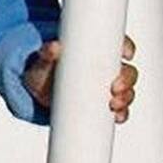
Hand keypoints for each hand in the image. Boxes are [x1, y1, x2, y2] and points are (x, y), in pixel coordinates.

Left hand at [23, 35, 137, 123]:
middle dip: (127, 79)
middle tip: (115, 87)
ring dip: (126, 98)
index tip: (126, 54)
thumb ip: (48, 52)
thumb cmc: (43, 70)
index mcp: (96, 52)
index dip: (127, 48)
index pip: (119, 45)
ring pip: (127, 91)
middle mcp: (105, 69)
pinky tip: (116, 116)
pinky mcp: (102, 104)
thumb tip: (54, 47)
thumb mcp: (44, 60)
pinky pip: (120, 110)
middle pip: (127, 71)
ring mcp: (105, 87)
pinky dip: (121, 114)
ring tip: (113, 104)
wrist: (35, 91)